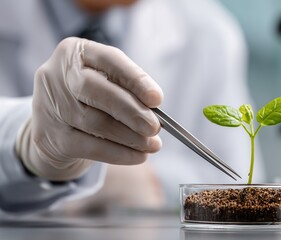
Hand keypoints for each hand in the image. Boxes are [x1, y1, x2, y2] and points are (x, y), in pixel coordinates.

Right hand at [16, 37, 162, 180]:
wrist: (55, 125)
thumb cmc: (90, 98)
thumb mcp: (106, 82)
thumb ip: (127, 89)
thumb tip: (155, 111)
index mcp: (75, 52)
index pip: (109, 59)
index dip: (135, 79)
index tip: (157, 99)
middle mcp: (56, 75)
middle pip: (96, 91)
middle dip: (131, 111)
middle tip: (155, 127)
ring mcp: (50, 106)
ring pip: (95, 122)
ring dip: (130, 137)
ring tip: (152, 144)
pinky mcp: (50, 136)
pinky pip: (90, 147)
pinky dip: (119, 153)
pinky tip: (138, 156)